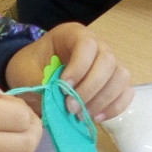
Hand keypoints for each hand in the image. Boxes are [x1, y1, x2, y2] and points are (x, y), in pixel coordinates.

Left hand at [4, 23, 132, 120]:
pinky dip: (114, 107)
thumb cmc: (29, 69)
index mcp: (72, 34)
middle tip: (71, 108)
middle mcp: (97, 44)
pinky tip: (95, 117)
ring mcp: (108, 63)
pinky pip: (125, 93)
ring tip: (82, 114)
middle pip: (108, 61)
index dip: (79, 67)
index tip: (64, 88)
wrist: (31, 76)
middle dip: (91, 88)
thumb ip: (42, 85)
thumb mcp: (26, 73)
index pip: (87, 45)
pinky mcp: (113, 82)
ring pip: (120, 77)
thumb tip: (59, 104)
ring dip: (103, 99)